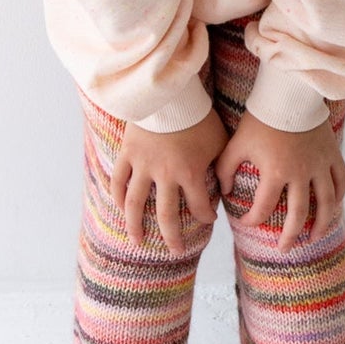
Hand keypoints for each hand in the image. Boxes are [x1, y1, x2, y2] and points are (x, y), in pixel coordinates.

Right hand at [110, 107, 226, 257]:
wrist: (171, 92)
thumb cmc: (200, 115)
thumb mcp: (219, 140)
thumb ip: (222, 164)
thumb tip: (227, 183)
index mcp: (190, 174)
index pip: (199, 206)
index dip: (206, 215)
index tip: (209, 219)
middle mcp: (164, 175)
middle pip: (166, 215)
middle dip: (172, 236)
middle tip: (176, 251)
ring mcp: (143, 166)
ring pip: (135, 203)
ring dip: (136, 225)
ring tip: (137, 241)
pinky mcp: (128, 153)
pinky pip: (118, 179)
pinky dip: (117, 194)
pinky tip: (120, 207)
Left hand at [213, 109, 344, 252]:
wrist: (289, 94)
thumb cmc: (260, 118)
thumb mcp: (237, 143)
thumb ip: (226, 169)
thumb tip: (225, 191)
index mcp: (275, 173)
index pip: (262, 208)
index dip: (252, 220)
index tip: (246, 223)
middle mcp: (301, 174)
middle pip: (298, 214)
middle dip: (290, 235)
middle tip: (285, 249)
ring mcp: (320, 165)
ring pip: (326, 203)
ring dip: (321, 223)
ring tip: (314, 237)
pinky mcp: (332, 154)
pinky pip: (341, 181)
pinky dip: (339, 196)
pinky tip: (334, 207)